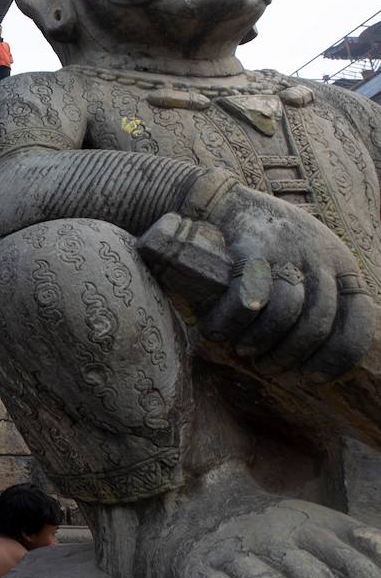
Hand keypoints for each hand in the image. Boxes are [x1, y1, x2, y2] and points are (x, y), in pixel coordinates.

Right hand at [202, 186, 376, 377]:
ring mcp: (286, 252)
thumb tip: (318, 351)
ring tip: (244, 351)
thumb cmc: (266, 242)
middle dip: (290, 354)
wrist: (220, 202)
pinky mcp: (250, 249)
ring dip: (262, 341)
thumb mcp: (309, 259)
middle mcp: (320, 258)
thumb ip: (321, 295)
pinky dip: (235, 320)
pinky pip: (249, 297)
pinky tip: (219, 331)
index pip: (358, 321)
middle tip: (267, 366)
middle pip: (317, 323)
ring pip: (286, 313)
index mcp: (342, 265)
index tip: (312, 376)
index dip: (338, 356)